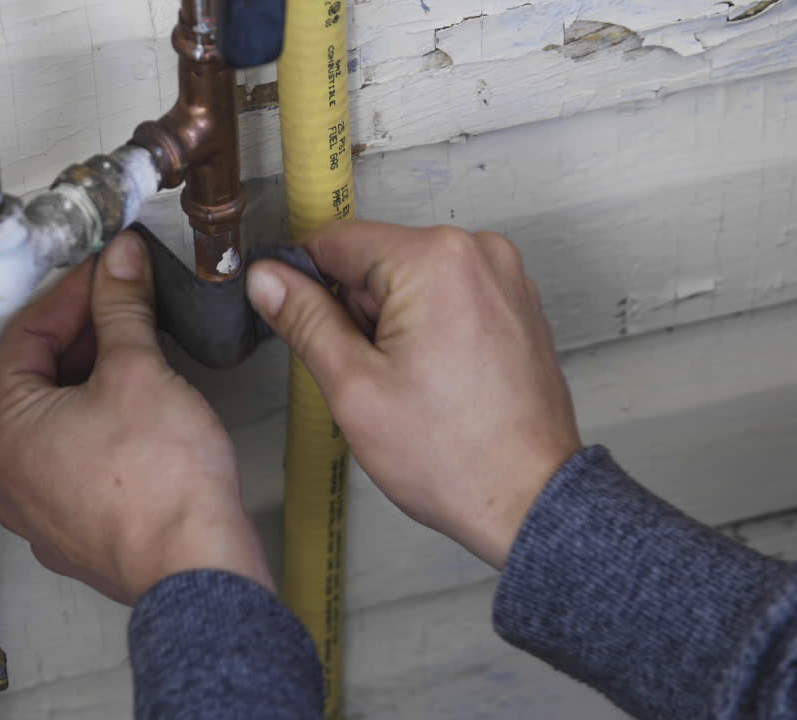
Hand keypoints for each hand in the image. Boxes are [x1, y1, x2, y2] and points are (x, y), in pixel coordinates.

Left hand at [0, 231, 272, 604]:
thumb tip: (118, 265)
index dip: (70, 295)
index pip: (25, 336)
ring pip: (60, 426)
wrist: (195, 566)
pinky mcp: (78, 534)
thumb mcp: (139, 370)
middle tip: (127, 310)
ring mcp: (42, 512)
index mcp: (7, 431)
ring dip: (96, 386)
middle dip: (86, 339)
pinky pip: (80, 466)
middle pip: (38, 382)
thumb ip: (122, 308)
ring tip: (143, 361)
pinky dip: (105, 433)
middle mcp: (11, 477)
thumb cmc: (162, 485)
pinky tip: (146, 422)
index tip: (105, 275)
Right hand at [247, 222, 580, 567]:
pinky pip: (446, 294)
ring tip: (408, 382)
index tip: (293, 321)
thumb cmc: (452, 455)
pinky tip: (434, 378)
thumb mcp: (353, 387)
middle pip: (375, 259)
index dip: (302, 282)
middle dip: (355, 311)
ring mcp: (504, 275)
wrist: (529, 501)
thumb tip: (266, 278)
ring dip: (389, 323)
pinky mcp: (515, 302)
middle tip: (368, 374)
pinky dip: (426, 327)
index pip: (335, 240)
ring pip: (409, 279)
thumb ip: (304, 320)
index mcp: (435, 259)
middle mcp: (478, 251)